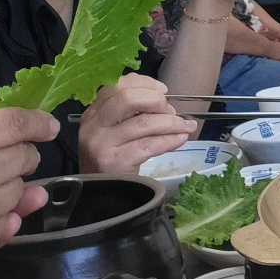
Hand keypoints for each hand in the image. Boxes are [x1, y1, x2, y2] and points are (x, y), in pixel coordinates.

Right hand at [79, 73, 196, 173]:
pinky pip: (148, 145)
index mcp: (94, 112)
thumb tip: (163, 99)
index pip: (118, 85)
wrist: (102, 195)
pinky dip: (169, 140)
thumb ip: (132, 111)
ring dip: (171, 122)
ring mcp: (102, 144)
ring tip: (185, 126)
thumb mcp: (115, 130)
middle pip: (128, 98)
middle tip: (170, 110)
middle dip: (156, 100)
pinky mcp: (114, 162)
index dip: (144, 83)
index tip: (163, 90)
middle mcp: (94, 125)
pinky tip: (181, 138)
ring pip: (143, 123)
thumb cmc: (114, 157)